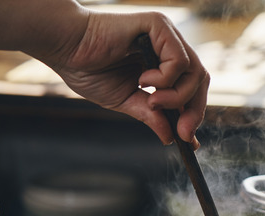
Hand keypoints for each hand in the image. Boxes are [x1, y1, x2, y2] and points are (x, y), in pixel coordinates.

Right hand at [45, 10, 209, 146]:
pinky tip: (143, 80)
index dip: (194, 113)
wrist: (64, 49)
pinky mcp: (157, 25)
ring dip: (177, 96)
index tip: (189, 139)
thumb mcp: (126, 100)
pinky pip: (179, 59)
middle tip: (183, 132)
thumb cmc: (88, 68)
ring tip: (152, 101)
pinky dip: (166, 78)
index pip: (192, 88)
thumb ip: (151, 115)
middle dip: (194, 110)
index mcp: (163, 62)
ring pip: (194, 71)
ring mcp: (165, 34)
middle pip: (200, 80)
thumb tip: (171, 137)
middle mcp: (168, 46)